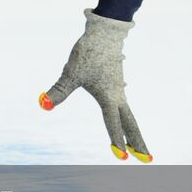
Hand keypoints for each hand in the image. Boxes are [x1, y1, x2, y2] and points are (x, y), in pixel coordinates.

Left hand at [39, 9, 152, 162]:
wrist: (104, 32)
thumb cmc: (88, 52)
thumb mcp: (70, 73)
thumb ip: (59, 90)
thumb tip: (43, 104)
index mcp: (109, 98)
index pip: (113, 125)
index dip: (116, 142)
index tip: (122, 159)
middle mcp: (117, 96)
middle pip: (131, 124)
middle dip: (138, 142)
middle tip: (147, 159)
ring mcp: (119, 88)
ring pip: (129, 114)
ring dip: (134, 130)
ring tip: (139, 145)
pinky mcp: (116, 80)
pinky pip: (124, 103)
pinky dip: (127, 115)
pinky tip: (125, 113)